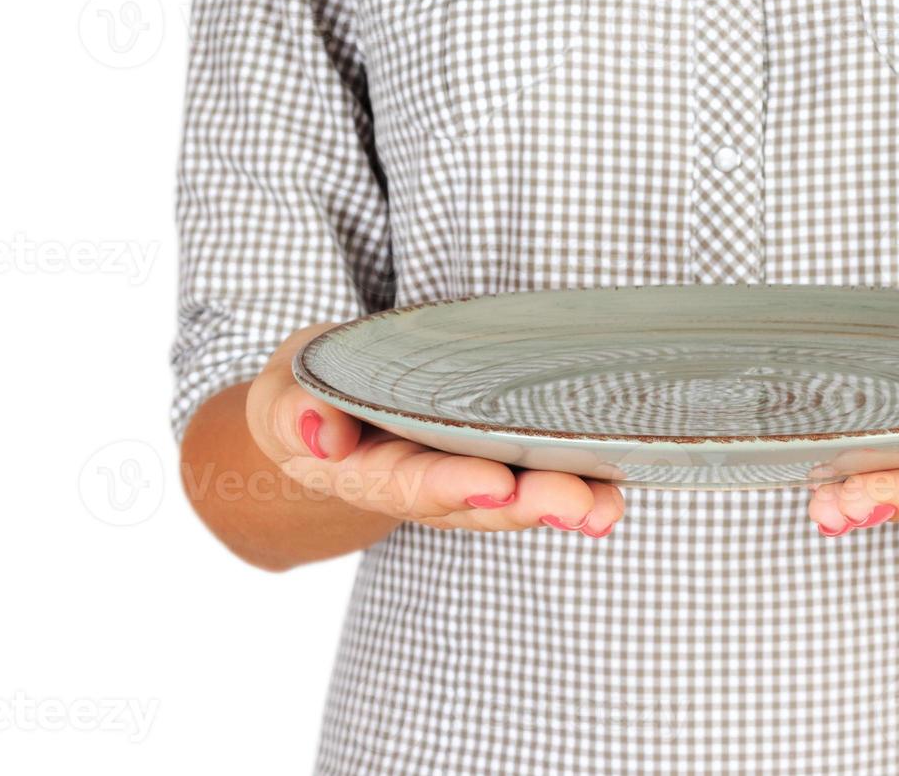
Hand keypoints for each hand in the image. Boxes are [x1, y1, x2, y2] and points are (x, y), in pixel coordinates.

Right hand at [245, 324, 624, 536]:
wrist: (328, 406)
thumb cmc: (311, 391)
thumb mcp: (285, 392)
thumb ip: (295, 410)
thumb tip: (319, 431)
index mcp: (366, 473)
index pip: (409, 483)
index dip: (452, 486)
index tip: (496, 484)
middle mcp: (422, 486)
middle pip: (476, 504)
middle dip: (527, 504)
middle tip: (574, 501)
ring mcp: (464, 478)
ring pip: (515, 500)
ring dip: (564, 504)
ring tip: (603, 507)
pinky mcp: (498, 459)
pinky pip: (538, 478)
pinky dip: (579, 488)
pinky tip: (613, 495)